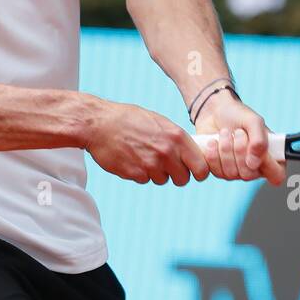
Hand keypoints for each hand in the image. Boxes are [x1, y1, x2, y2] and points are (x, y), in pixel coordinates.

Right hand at [84, 101, 211, 185]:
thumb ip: (176, 138)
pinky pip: (145, 180)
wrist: (98, 124)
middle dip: (176, 175)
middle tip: (165, 165)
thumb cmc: (128, 119)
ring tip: (142, 155)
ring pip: (162, 180)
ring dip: (155, 173)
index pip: (201, 167)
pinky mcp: (135, 174)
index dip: (198, 171)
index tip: (194, 171)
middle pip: (183, 179)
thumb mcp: (158, 121)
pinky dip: (140, 173)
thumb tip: (192, 152)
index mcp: (176, 137)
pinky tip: (131, 158)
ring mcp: (150, 165)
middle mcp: (166, 152)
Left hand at [193, 90, 284, 184]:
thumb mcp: (253, 121)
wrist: (214, 112)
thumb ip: (259, 140)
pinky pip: (217, 172)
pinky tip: (213, 141)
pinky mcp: (220, 170)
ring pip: (231, 173)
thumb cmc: (237, 116)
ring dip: (225, 149)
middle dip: (239, 150)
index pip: (277, 175)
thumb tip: (255, 161)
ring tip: (225, 133)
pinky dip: (213, 154)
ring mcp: (236, 171)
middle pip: (249, 174)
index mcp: (270, 156)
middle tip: (238, 132)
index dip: (268, 166)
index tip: (256, 150)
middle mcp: (254, 167)